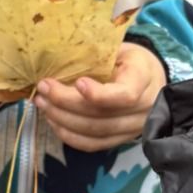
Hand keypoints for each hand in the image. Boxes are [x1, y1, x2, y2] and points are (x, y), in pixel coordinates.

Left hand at [37, 43, 166, 153]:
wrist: (150, 79)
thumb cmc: (129, 59)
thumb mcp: (119, 48)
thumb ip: (96, 55)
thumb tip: (57, 58)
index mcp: (144, 80)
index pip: (125, 95)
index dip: (99, 94)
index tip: (78, 82)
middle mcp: (143, 110)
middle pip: (101, 116)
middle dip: (66, 103)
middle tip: (43, 89)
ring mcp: (132, 129)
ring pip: (93, 132)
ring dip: (62, 119)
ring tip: (42, 103)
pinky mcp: (120, 141)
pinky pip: (92, 144)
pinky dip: (68, 135)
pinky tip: (53, 120)